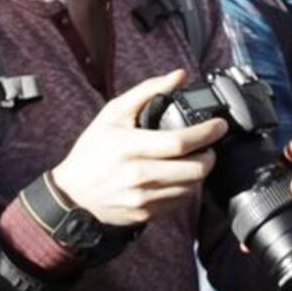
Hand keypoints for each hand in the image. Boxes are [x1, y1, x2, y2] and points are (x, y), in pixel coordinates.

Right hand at [46, 75, 227, 230]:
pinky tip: (179, 178)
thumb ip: (146, 91)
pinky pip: (179, 202)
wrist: (72, 196)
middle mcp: (137, 175)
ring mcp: (143, 198)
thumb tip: (178, 76)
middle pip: (193, 169)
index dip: (207, 133)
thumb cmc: (92, 152)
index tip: (219, 126)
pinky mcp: (145, 214)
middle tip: (209, 147)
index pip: (180, 142)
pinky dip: (186, 189)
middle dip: (210, 156)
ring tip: (195, 161)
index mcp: (129, 146)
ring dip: (199, 173)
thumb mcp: (112, 114)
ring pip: (190, 187)